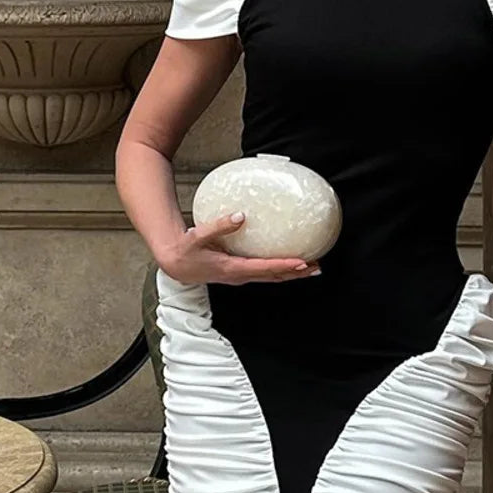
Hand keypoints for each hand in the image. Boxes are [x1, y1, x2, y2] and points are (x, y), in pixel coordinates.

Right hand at [159, 212, 320, 284]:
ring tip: (311, 267)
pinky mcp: (239, 273)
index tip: (302, 263)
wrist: (175, 264)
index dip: (285, 266)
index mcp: (232, 268)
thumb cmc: (185, 251)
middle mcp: (240, 276)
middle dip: (296, 273)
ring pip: (271, 277)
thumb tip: (241, 215)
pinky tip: (289, 262)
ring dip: (291, 273)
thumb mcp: (199, 236)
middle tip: (317, 267)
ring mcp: (240, 276)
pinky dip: (280, 269)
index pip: (265, 269)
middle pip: (274, 277)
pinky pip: (265, 273)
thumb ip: (220, 226)